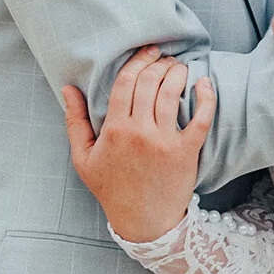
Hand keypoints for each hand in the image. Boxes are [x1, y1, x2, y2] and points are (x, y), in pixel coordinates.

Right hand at [62, 47, 213, 242]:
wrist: (143, 221)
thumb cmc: (111, 188)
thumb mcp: (83, 158)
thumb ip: (74, 121)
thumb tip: (68, 89)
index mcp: (114, 129)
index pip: (125, 82)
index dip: (137, 61)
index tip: (147, 52)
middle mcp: (139, 132)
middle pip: (149, 82)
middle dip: (158, 62)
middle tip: (164, 57)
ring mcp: (164, 141)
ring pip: (172, 93)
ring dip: (178, 72)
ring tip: (180, 66)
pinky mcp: (186, 152)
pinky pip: (200, 118)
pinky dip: (205, 97)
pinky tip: (204, 83)